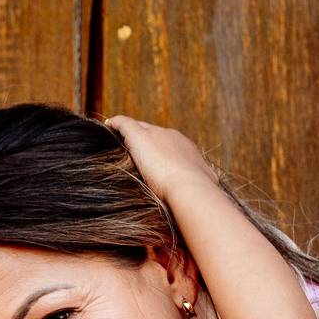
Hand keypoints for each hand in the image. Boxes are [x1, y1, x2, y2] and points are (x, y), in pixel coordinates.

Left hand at [104, 114, 218, 204]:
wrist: (191, 189)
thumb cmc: (200, 194)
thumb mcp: (207, 186)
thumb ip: (206, 185)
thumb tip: (210, 194)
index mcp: (187, 148)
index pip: (169, 143)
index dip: (160, 151)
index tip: (153, 160)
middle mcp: (172, 136)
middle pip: (154, 133)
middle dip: (145, 140)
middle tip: (133, 152)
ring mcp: (155, 134)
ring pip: (139, 128)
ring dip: (129, 134)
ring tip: (117, 142)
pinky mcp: (139, 136)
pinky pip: (123, 123)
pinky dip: (116, 124)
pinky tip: (108, 127)